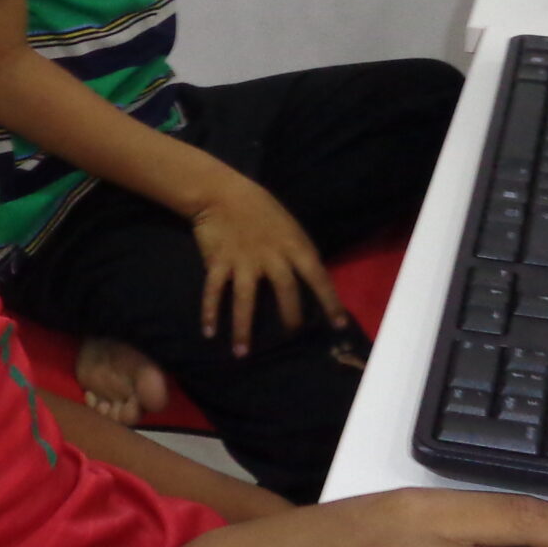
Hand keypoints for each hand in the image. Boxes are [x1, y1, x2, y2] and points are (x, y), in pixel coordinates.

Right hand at [187, 170, 346, 356]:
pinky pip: (214, 290)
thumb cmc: (260, 209)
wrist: (221, 192)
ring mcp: (243, 260)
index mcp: (293, 245)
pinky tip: (209, 332)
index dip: (330, 301)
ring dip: (243, 328)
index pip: (318, 276)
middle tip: (292, 336)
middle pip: (286, 291)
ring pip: (245, 299)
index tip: (339, 325)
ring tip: (242, 354)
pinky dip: (209, 311)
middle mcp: (271, 256)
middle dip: (291, 317)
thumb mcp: (289, 227)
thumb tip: (311, 281)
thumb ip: (298, 253)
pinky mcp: (218, 262)